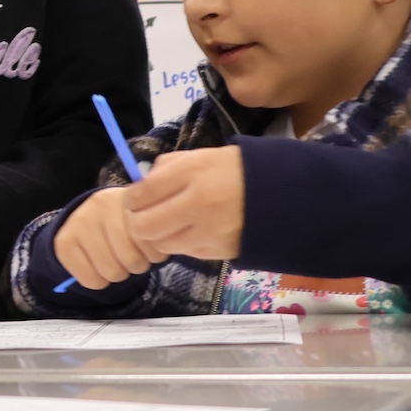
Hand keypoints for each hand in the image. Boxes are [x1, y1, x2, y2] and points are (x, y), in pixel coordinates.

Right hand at [51, 187, 157, 288]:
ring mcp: (79, 222)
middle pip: (131, 260)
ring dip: (118, 273)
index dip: (154, 253)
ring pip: (111, 272)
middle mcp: (100, 205)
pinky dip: (97, 281)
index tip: (149, 248)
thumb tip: (162, 249)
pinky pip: (90, 280)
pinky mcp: (63, 241)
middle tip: (132, 256)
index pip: (152, 242)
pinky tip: (97, 266)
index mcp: (129, 199)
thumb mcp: (144, 220)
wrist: (88, 215)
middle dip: (136, 265)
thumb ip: (156, 232)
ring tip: (116, 260)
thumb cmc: (125, 221)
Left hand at [125, 148, 243, 261]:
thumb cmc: (232, 171)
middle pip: (144, 226)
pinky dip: (183, 244)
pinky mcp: (221, 250)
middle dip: (137, 223)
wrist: (280, 193)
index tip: (134, 201)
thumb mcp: (198, 157)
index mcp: (191, 172)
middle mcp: (199, 202)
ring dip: (160, 236)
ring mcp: (210, 230)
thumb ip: (165, 170)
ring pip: (162, 244)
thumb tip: (138, 188)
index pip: (140, 194)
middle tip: (144, 218)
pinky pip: (187, 252)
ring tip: (170, 225)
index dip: (131, 200)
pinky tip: (193, 231)